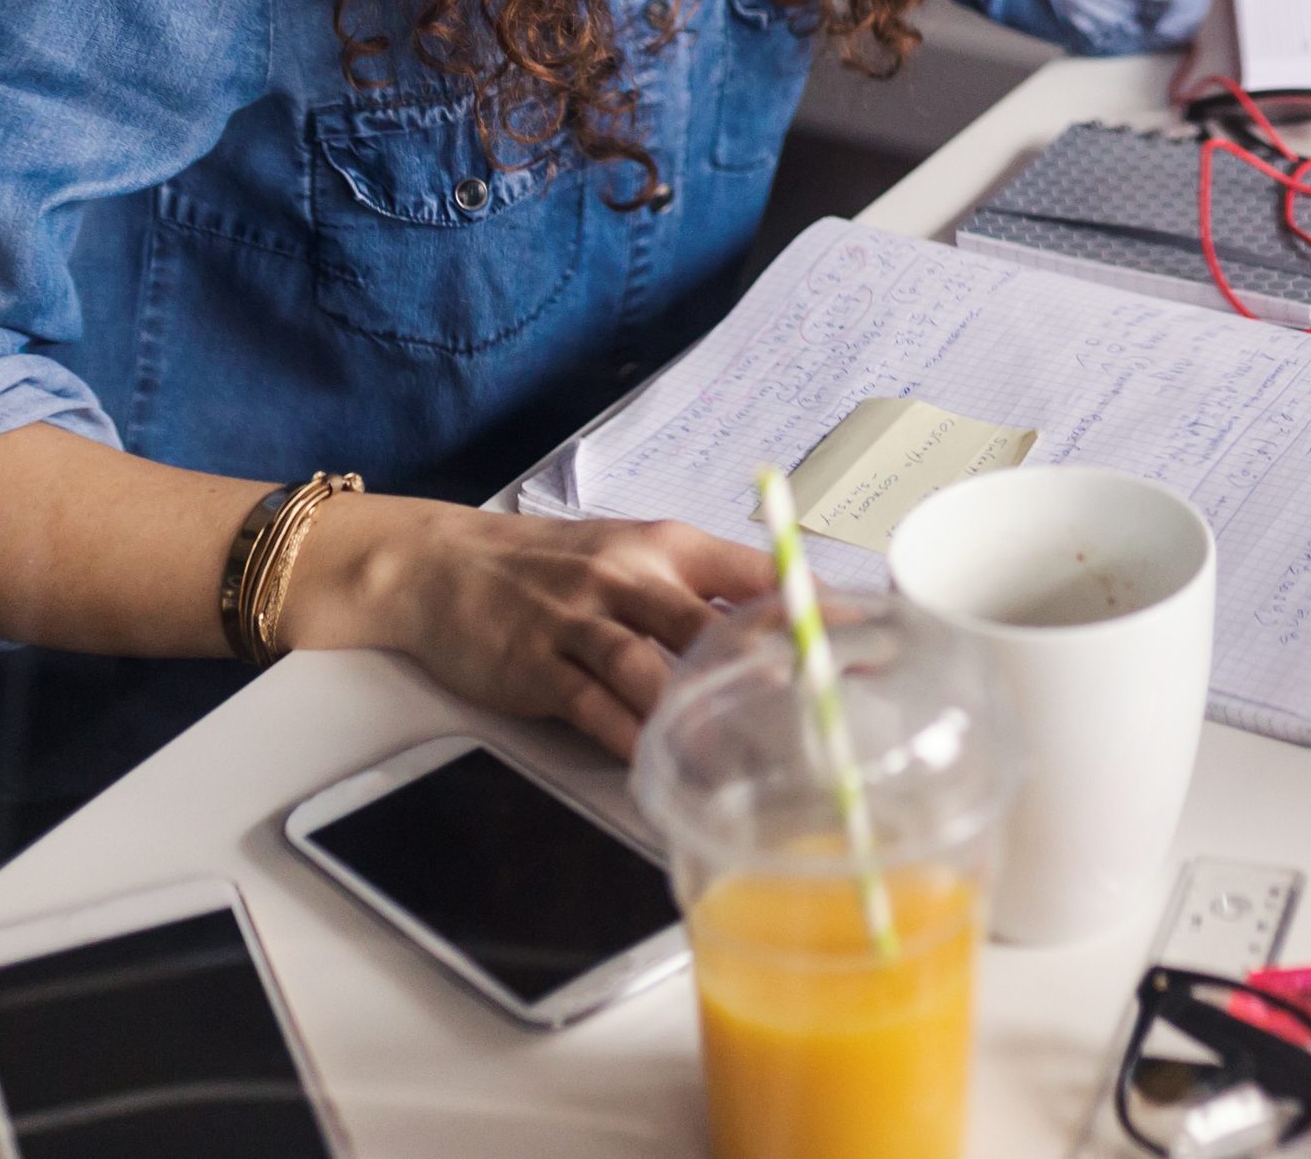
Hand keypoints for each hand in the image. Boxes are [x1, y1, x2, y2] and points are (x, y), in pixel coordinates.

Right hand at [287, 497, 775, 755]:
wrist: (444, 565)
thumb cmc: (551, 565)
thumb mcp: (632, 552)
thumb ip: (702, 584)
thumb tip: (786, 618)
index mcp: (664, 546)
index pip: (752, 572)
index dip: (810, 606)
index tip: (866, 632)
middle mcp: (627, 578)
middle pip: (707, 625)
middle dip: (765, 671)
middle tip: (819, 711)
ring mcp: (579, 622)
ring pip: (650, 670)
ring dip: (697, 718)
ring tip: (746, 759)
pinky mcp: (536, 667)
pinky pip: (591, 707)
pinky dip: (627, 738)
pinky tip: (657, 764)